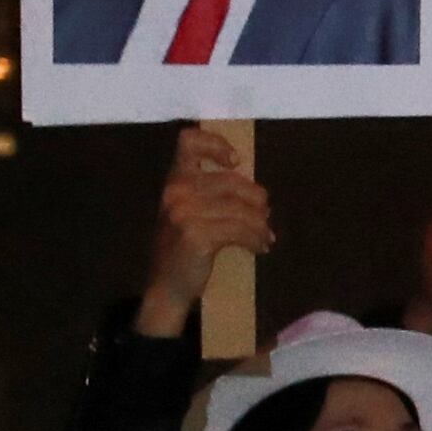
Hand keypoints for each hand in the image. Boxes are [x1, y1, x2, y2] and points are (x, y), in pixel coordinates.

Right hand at [140, 125, 274, 327]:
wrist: (166, 287)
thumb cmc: (182, 248)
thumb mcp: (186, 212)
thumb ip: (209, 193)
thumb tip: (257, 191)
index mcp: (173, 181)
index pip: (189, 142)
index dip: (215, 143)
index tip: (235, 161)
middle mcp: (176, 192)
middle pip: (231, 181)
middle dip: (255, 199)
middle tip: (265, 215)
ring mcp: (184, 213)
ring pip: (240, 209)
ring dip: (260, 224)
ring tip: (265, 236)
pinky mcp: (196, 235)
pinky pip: (240, 230)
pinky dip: (256, 238)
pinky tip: (260, 247)